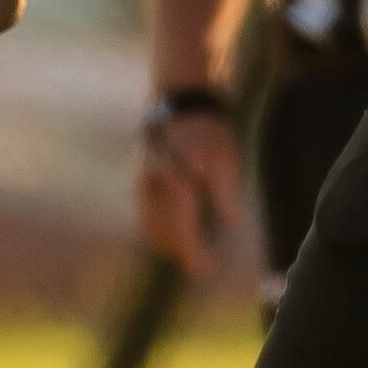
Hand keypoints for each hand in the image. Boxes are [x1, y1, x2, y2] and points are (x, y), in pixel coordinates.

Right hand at [133, 109, 241, 278]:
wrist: (179, 97)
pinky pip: (143, 209)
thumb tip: (228, 223)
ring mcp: (141, 179)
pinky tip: (170, 225)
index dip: (193, 255)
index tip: (204, 271)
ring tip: (183, 248)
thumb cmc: (207, 127)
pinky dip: (155, 223)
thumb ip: (225, 194)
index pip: (182, 232)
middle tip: (195, 262)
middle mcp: (152, 186)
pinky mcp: (139, 172)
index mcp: (174, 185)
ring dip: (164, 240)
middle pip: (160, 233)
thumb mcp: (225, 160)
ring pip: (147, 223)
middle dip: (176, 251)